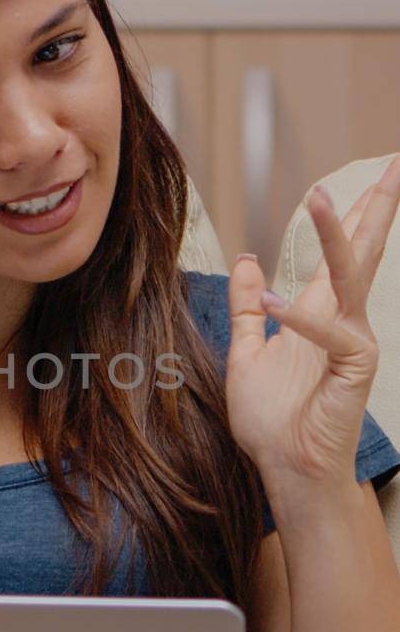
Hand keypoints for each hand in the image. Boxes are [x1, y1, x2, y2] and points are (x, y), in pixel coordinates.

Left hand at [224, 153, 399, 493]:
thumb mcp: (246, 353)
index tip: (376, 175)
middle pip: (363, 252)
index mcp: (321, 311)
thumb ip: (248, 307)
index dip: (353, 215)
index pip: (341, 253)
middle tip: (394, 164)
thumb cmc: (271, 419)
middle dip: (376, 207)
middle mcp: (344, 318)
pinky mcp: (354, 366)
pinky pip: (330, 333)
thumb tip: (249, 260)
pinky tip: (275, 304)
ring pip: (349, 277)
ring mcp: (353, 340)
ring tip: (320, 197)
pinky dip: (301, 319)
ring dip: (334, 237)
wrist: (284, 467)